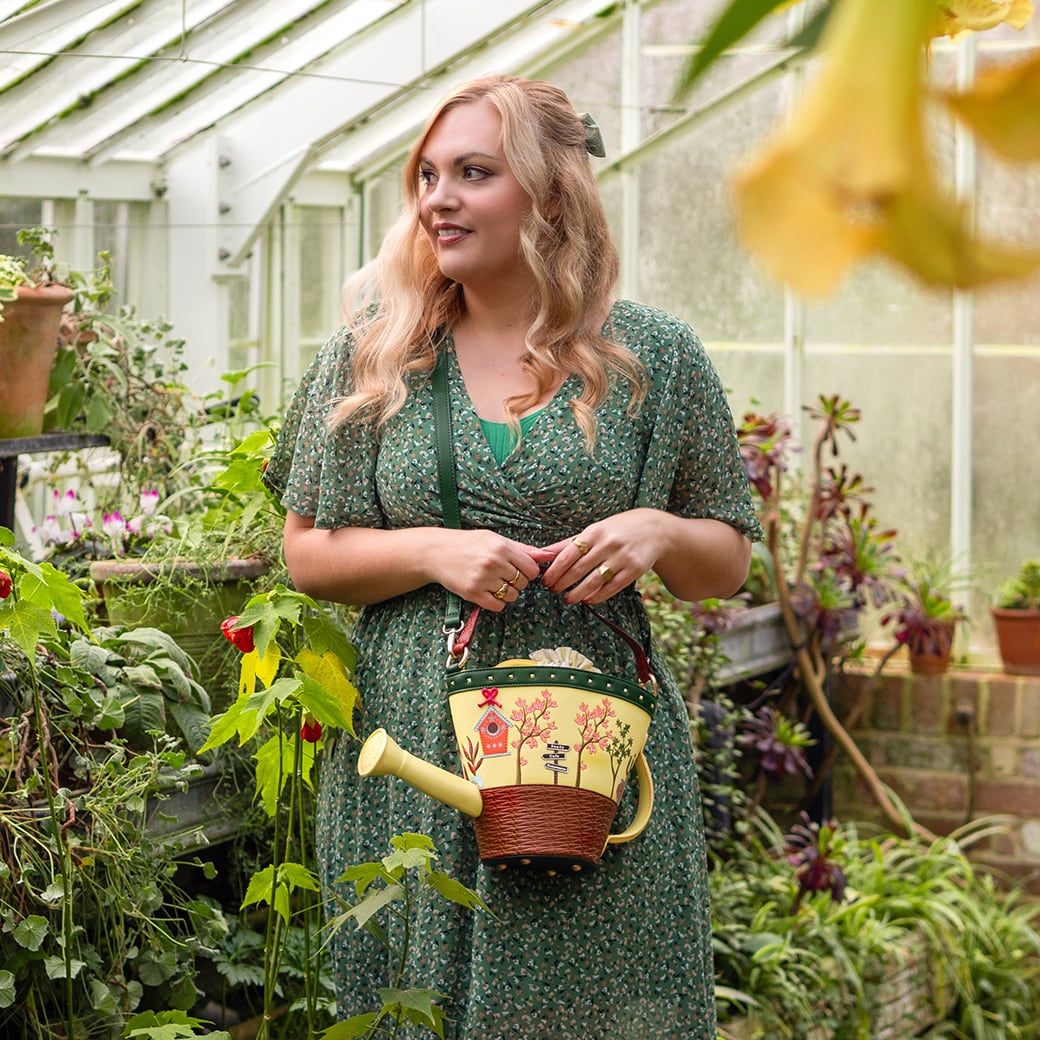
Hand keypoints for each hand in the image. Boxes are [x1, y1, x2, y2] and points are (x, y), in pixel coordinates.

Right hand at [427, 529, 551, 611]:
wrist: (436, 552)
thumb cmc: (468, 543)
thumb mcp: (495, 539)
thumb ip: (522, 549)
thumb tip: (548, 555)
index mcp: (501, 547)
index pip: (531, 569)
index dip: (528, 573)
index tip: (518, 571)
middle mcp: (493, 562)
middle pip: (522, 583)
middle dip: (517, 583)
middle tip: (503, 576)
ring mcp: (482, 578)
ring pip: (512, 596)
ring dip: (507, 594)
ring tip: (494, 584)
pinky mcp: (472, 592)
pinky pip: (497, 606)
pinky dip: (496, 603)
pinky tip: (488, 593)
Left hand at [540, 509, 669, 604]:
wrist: (654, 530)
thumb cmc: (617, 530)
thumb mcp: (594, 531)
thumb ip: (568, 543)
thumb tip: (542, 554)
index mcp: (594, 532)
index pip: (568, 554)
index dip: (555, 570)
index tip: (545, 581)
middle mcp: (608, 544)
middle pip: (579, 569)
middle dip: (563, 583)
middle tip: (553, 591)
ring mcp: (622, 558)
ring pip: (594, 581)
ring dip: (578, 593)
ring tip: (568, 599)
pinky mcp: (634, 570)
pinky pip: (612, 587)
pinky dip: (598, 596)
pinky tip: (588, 600)